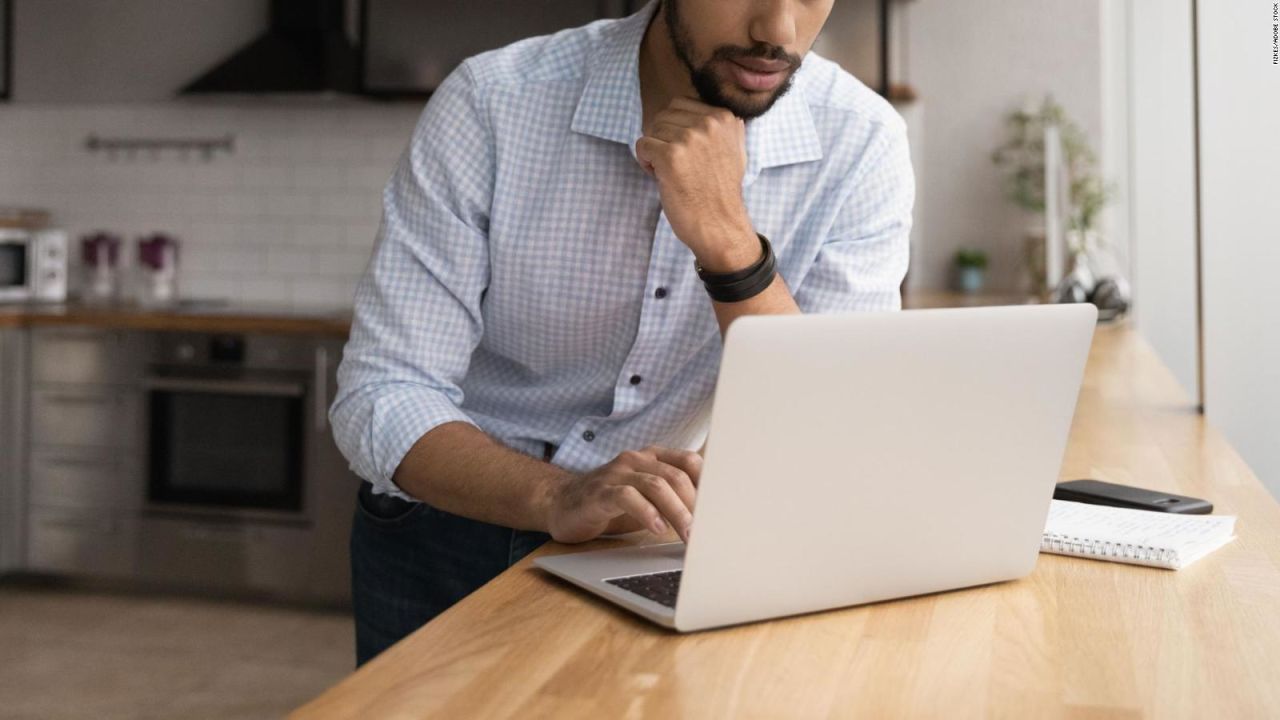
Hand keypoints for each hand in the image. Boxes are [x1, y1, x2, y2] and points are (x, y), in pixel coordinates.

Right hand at [545, 446, 701, 543]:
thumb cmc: (610, 504)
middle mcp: (636, 460)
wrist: (561, 503)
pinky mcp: (600, 492)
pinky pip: (627, 497)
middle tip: (707, 532)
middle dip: (696, 506)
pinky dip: (646, 513)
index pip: (691, 462)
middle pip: (677, 476)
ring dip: (677, 512)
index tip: (721, 512)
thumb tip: (709, 521)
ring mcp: (617, 473)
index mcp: (652, 458)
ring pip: (656, 485)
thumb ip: (673, 501)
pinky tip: (656, 528)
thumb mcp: (647, 500)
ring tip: (687, 535)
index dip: (709, 485)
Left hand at [636, 98, 759, 271]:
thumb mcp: (735, 150)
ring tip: (668, 171)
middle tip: (673, 163)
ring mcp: (689, 139)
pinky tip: (658, 176)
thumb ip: (723, 127)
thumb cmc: (722, 192)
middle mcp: (708, 124)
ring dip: (654, 150)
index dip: (675, 127)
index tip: (684, 151)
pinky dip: (644, 161)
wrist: (720, 224)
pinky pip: (642, 144)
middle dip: (662, 137)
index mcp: (723, 117)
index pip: (680, 104)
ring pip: (651, 130)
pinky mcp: (671, 156)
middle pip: (664, 116)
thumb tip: (705, 109)